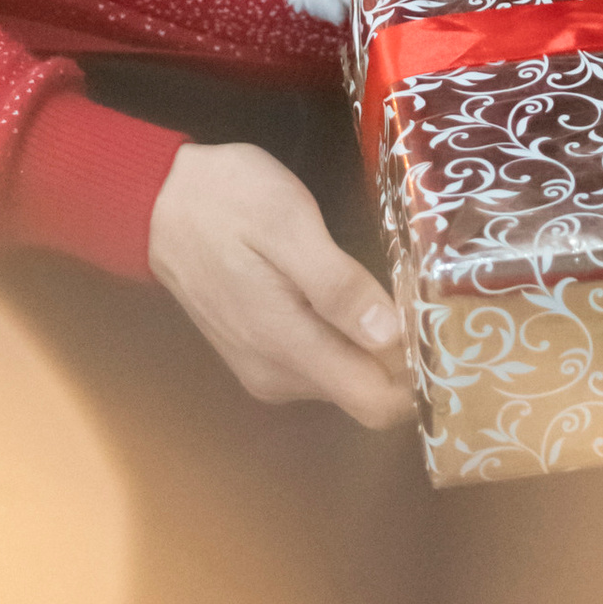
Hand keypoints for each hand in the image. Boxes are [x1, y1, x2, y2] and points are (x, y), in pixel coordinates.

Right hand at [146, 141, 406, 425]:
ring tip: (390, 288)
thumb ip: (336, 285)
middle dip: (403, 359)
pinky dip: (347, 338)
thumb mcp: (287, 223)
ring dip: (375, 346)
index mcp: (287, 346)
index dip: (419, 377)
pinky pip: (322, 363)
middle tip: (426, 300)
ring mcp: (266, 370)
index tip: (445, 333)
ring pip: (347, 379)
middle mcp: (278, 376)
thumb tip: (390, 337)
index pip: (374, 403)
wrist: (156, 202)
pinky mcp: (260, 356)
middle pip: (367, 393)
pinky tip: (353, 296)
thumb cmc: (226, 200)